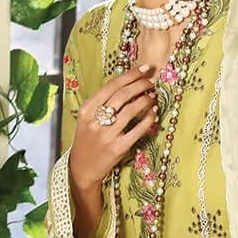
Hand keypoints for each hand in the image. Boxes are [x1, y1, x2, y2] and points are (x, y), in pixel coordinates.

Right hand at [68, 66, 158, 189]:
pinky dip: (148, 118)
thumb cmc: (87, 139)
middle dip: (140, 85)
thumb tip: (127, 85)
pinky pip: (138, 129)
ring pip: (131, 110)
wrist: (83, 167)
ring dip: (145, 100)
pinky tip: (154, 111)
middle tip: (150, 81)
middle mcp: (96, 121)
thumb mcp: (87, 118)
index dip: (129, 75)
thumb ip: (102, 102)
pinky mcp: (119, 148)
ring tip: (152, 95)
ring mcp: (108, 135)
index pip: (111, 86)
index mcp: (87, 110)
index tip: (143, 70)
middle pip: (122, 95)